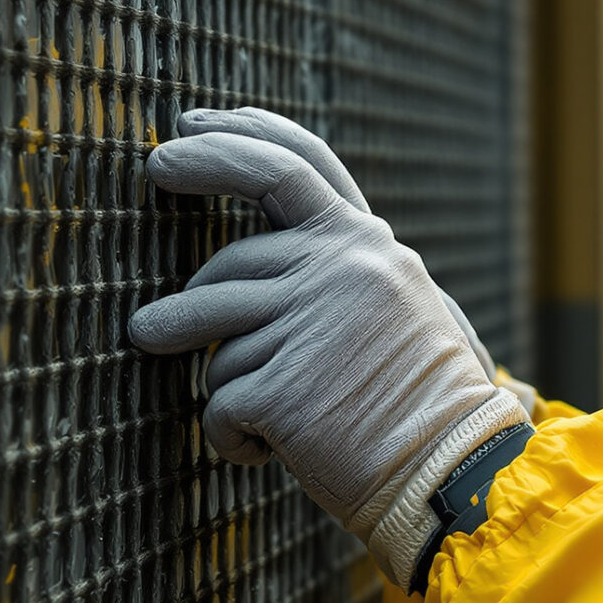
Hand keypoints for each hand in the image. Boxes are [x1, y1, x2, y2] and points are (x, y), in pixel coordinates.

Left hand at [129, 108, 528, 588]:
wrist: (455, 469)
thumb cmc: (423, 400)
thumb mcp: (397, 305)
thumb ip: (340, 271)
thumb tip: (255, 264)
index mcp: (365, 244)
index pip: (289, 166)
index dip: (229, 142)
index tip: (180, 132)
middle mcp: (336, 270)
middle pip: (225, 264)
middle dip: (183, 302)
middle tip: (147, 329)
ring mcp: (307, 326)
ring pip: (209, 334)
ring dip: (181, 353)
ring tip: (161, 360)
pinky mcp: (281, 389)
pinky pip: (219, 405)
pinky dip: (230, 435)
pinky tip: (266, 450)